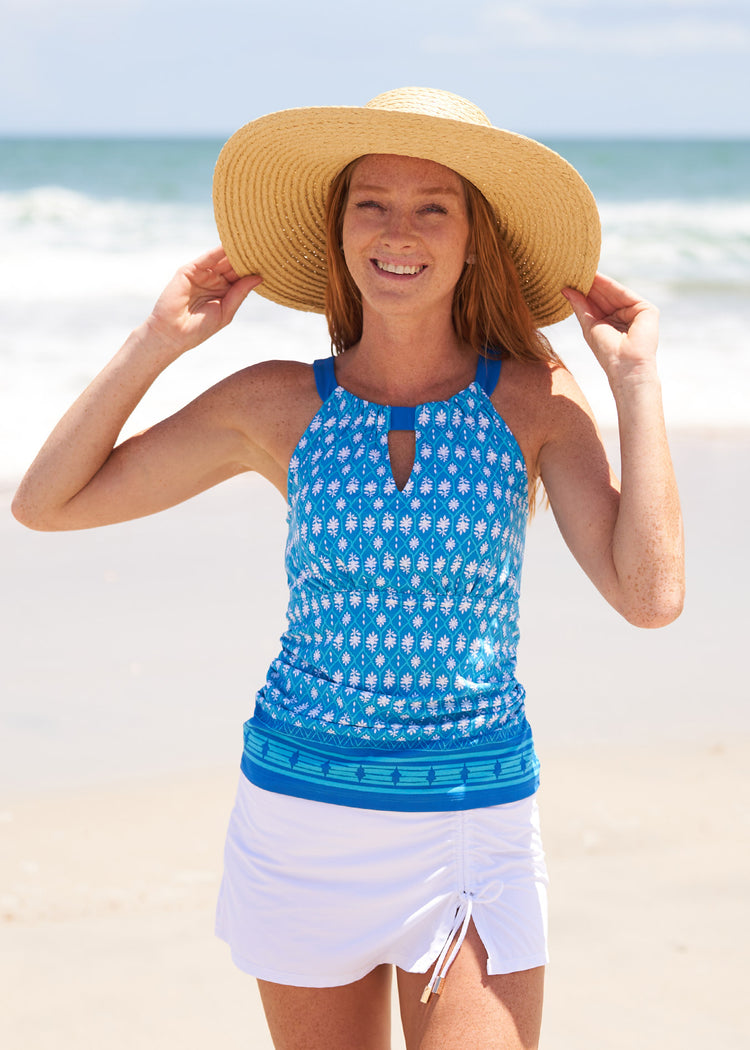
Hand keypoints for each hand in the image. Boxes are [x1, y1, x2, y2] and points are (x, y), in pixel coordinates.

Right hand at [144, 247, 261, 357]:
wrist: (173, 334)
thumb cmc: (199, 328)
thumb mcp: (225, 311)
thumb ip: (240, 293)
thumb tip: (258, 277)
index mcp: (225, 291)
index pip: (242, 275)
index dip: (254, 268)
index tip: (272, 259)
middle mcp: (215, 280)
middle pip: (234, 264)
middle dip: (247, 256)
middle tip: (266, 244)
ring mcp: (202, 274)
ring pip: (222, 259)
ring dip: (235, 250)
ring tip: (253, 240)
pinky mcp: (189, 270)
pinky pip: (207, 258)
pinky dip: (218, 250)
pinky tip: (232, 244)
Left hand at [563, 273, 658, 385]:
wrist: (625, 365)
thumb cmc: (607, 352)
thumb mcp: (589, 325)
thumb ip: (580, 306)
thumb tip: (565, 290)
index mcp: (612, 323)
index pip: (597, 303)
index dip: (584, 291)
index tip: (569, 279)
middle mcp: (624, 316)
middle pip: (605, 296)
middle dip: (590, 284)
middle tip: (572, 270)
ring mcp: (636, 312)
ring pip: (614, 293)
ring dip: (598, 282)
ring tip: (581, 271)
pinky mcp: (646, 309)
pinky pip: (624, 293)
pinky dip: (610, 285)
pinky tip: (596, 277)